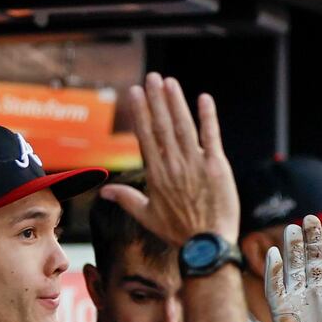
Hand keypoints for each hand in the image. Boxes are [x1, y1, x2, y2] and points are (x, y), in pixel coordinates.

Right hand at [101, 72, 239, 245]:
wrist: (207, 245)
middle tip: (152, 77)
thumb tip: (104, 190)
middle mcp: (174, 165)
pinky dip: (208, 117)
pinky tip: (204, 99)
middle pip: (163, 126)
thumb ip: (126, 199)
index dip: (141, 112)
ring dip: (176, 103)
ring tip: (169, 82)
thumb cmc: (178, 232)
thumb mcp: (147, 216)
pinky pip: (211, 137)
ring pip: (184, 127)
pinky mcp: (217, 167)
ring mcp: (196, 164)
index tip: (135, 92)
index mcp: (157, 174)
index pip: (146, 136)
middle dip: (157, 99)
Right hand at [265, 215, 321, 321]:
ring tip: (292, 228)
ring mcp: (297, 298)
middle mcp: (315, 291)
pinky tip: (274, 253)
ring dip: (293, 249)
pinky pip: (275, 287)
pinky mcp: (281, 310)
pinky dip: (273, 271)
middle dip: (312, 239)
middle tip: (310, 217)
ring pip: (293, 267)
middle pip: (312, 259)